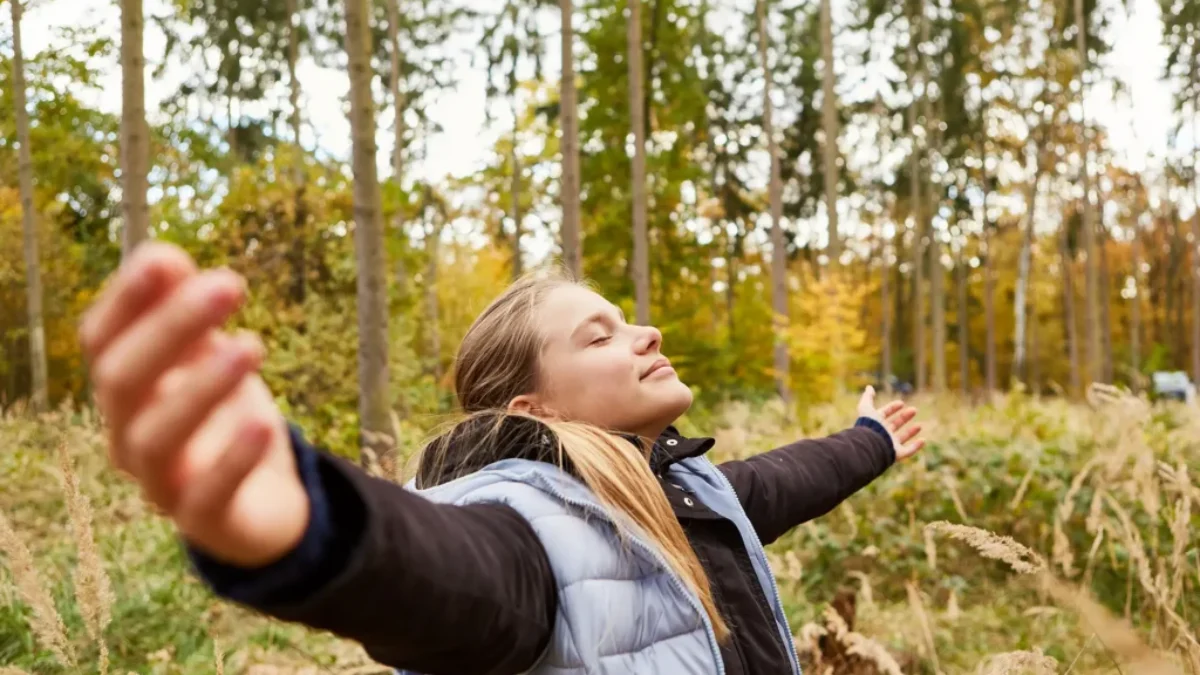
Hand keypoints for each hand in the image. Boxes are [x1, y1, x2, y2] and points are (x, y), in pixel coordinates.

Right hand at [80, 242, 308, 566]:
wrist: (265, 501)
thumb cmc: (226, 417)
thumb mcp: (211, 358)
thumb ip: (188, 311)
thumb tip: (165, 256)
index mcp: (124, 389)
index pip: (101, 339)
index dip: (125, 299)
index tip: (167, 259)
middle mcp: (127, 434)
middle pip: (122, 379)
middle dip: (171, 327)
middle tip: (231, 284)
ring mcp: (159, 482)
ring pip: (155, 437)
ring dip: (202, 387)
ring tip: (253, 346)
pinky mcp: (204, 521)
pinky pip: (206, 496)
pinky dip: (232, 459)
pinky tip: (263, 423)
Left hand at [856, 386, 924, 460]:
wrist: (870, 444)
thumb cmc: (869, 425)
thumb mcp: (866, 407)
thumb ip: (868, 397)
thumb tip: (869, 387)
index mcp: (875, 423)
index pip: (884, 414)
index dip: (892, 408)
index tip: (901, 403)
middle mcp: (882, 434)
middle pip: (895, 425)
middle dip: (904, 417)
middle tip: (914, 410)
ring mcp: (889, 444)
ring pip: (902, 438)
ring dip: (911, 432)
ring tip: (919, 425)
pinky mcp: (896, 454)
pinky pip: (908, 451)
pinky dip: (916, 447)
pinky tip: (923, 440)